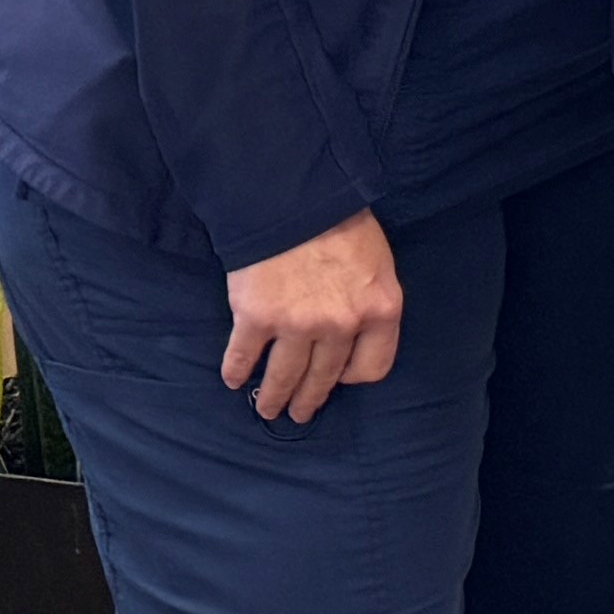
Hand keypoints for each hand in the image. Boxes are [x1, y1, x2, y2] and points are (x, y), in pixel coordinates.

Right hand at [218, 208, 402, 423]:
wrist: (295, 199)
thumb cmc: (342, 226)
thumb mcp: (378, 265)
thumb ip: (369, 304)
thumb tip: (351, 335)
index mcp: (380, 311)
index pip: (373, 367)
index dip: (352, 378)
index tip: (338, 380)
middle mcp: (342, 325)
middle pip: (326, 378)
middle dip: (310, 401)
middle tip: (299, 414)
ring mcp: (298, 324)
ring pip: (285, 376)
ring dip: (274, 398)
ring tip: (267, 409)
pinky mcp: (256, 318)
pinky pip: (244, 356)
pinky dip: (236, 372)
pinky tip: (233, 380)